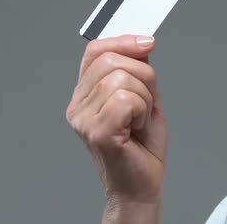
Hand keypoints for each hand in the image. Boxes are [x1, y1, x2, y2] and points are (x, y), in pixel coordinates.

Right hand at [66, 35, 167, 214]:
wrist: (141, 184)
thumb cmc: (141, 146)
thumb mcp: (144, 97)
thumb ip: (139, 70)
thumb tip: (141, 43)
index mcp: (86, 93)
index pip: (96, 50)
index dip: (123, 41)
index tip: (147, 43)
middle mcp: (79, 105)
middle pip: (112, 60)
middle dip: (143, 77)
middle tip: (145, 104)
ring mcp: (84, 119)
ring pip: (123, 79)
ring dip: (145, 99)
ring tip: (139, 121)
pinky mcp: (96, 131)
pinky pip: (126, 100)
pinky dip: (142, 112)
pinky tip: (136, 128)